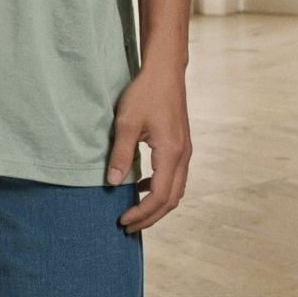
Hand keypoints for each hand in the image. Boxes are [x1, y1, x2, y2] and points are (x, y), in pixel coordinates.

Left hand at [106, 61, 191, 233]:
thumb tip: (111, 182)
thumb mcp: (126, 121)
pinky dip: (161, 188)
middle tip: (128, 226)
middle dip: (150, 217)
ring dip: (157, 204)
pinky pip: (175, 177)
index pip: (158, 196)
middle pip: (171, 200)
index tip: (123, 220)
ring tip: (135, 210)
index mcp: (171, 153)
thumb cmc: (146, 92)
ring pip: (176, 190)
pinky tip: (141, 184)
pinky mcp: (182, 144)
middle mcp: (183, 156)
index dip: (141, 213)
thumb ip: (120, 153)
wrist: (165, 70)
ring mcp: (185, 150)